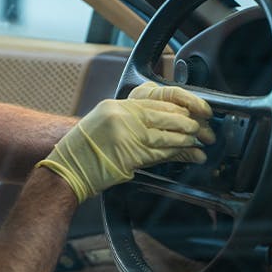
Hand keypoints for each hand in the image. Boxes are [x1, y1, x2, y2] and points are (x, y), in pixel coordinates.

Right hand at [37, 88, 213, 202]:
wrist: (67, 169)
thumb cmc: (84, 150)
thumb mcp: (104, 123)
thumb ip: (130, 118)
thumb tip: (161, 121)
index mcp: (116, 106)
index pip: (155, 101)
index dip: (179, 106)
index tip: (194, 112)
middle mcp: (121, 117)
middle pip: (164, 116)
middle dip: (188, 123)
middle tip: (203, 128)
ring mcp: (125, 135)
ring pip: (166, 135)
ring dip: (187, 140)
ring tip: (200, 142)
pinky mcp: (130, 156)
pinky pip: (161, 153)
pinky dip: (179, 154)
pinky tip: (191, 155)